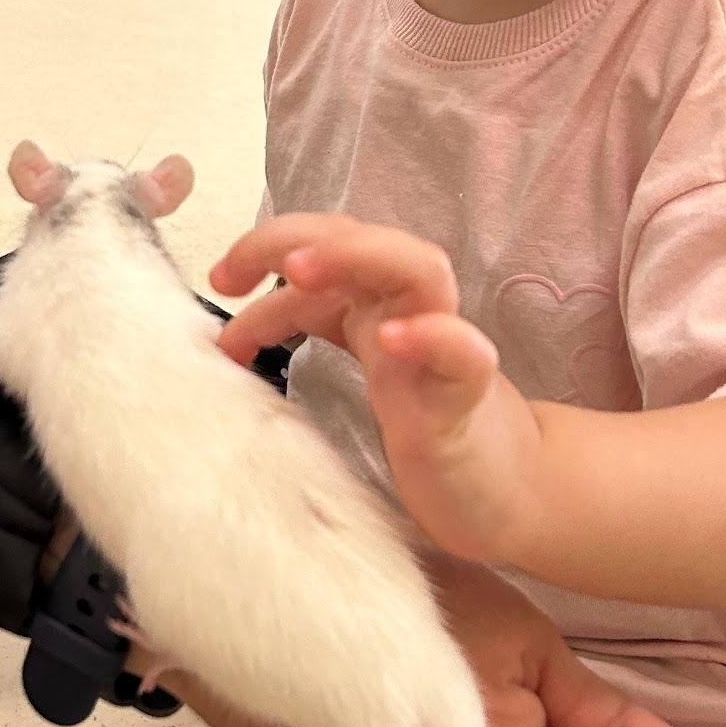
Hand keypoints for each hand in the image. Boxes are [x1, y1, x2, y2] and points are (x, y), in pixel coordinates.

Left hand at [212, 215, 544, 566]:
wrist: (509, 490)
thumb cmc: (428, 427)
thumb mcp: (354, 376)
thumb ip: (309, 341)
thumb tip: (226, 334)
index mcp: (376, 308)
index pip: (319, 256)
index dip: (262, 256)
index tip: (216, 283)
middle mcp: (409, 314)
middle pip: (365, 239)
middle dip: (296, 236)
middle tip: (233, 269)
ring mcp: (442, 351)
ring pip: (419, 272)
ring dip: (358, 258)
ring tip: (301, 269)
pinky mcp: (467, 400)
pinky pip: (463, 354)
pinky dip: (433, 336)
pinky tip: (392, 339)